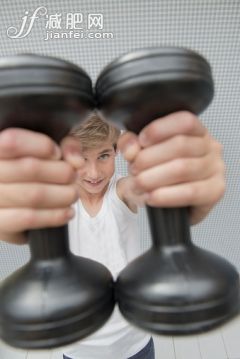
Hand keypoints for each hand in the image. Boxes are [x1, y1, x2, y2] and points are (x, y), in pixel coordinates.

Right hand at [0, 129, 77, 243]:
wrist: (10, 205)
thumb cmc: (28, 170)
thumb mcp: (45, 149)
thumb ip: (64, 145)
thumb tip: (77, 160)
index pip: (13, 141)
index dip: (42, 146)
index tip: (57, 153)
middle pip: (29, 168)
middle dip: (62, 172)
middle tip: (72, 176)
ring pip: (33, 195)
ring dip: (63, 195)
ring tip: (72, 194)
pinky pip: (29, 218)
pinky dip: (54, 215)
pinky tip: (67, 212)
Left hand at [118, 111, 225, 224]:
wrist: (171, 204)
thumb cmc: (160, 173)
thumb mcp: (142, 153)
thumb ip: (132, 145)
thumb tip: (131, 149)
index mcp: (196, 131)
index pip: (184, 121)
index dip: (159, 129)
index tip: (141, 141)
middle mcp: (210, 146)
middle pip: (180, 145)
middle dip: (149, 158)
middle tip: (133, 169)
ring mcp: (215, 169)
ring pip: (182, 168)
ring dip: (153, 178)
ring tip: (137, 185)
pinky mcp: (215, 191)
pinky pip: (190, 192)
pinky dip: (166, 196)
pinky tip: (151, 197)